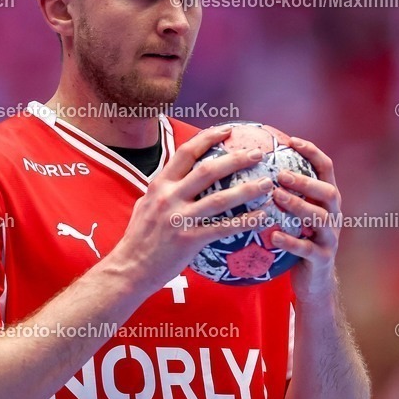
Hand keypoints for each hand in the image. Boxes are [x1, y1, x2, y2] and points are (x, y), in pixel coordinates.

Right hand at [109, 126, 270, 291]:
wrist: (130, 268)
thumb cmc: (139, 238)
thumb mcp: (145, 204)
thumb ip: (163, 190)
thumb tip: (180, 177)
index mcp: (160, 184)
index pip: (186, 152)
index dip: (208, 137)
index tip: (228, 130)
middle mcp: (169, 197)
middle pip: (208, 170)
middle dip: (236, 159)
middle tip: (258, 154)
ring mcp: (179, 218)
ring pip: (220, 199)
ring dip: (247, 189)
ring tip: (268, 183)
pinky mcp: (189, 240)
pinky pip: (223, 228)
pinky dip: (245, 221)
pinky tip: (262, 216)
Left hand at [270, 137, 340, 298]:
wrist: (314, 282)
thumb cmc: (298, 240)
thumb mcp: (295, 215)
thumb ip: (284, 192)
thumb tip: (252, 165)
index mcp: (327, 200)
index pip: (326, 168)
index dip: (312, 152)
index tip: (291, 141)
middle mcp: (334, 215)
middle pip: (327, 191)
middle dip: (304, 181)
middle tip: (280, 174)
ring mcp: (330, 237)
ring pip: (320, 217)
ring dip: (298, 206)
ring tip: (276, 198)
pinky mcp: (322, 259)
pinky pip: (307, 249)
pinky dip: (291, 241)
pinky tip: (273, 236)